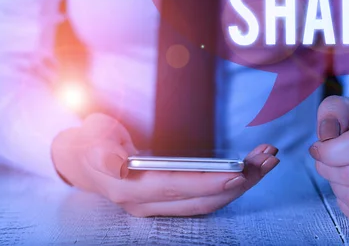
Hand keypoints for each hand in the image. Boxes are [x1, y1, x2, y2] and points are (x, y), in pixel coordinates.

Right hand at [52, 113, 279, 216]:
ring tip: (267, 160)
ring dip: (241, 183)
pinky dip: (229, 184)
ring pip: (207, 200)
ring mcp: (158, 205)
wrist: (80, 160)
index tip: (239, 172)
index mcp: (128, 189)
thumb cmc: (88, 145)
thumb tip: (115, 163)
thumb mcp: (90, 142)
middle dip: (239, 181)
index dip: (208, 182)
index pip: (175, 188)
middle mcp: (146, 204)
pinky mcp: (168, 200)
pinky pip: (204, 197)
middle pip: (200, 198)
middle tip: (268, 160)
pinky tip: (249, 171)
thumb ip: (103, 153)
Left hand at [309, 96, 348, 222]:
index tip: (318, 148)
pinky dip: (347, 204)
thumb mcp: (340, 107)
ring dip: (337, 188)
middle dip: (329, 169)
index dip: (334, 150)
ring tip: (337, 173)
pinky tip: (348, 187)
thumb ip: (331, 113)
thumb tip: (328, 136)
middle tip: (324, 160)